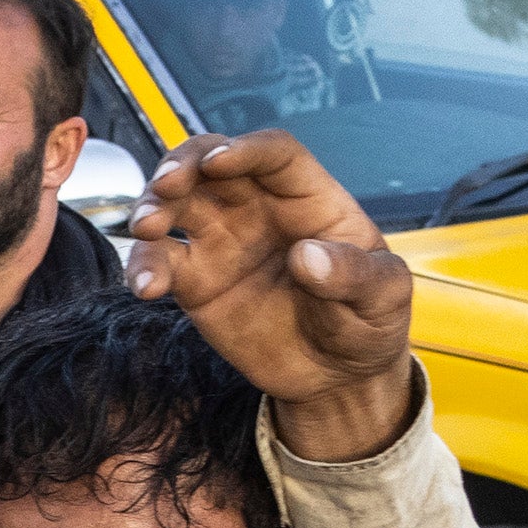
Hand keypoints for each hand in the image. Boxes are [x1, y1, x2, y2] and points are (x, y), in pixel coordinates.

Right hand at [130, 132, 415, 453]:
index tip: (219, 162)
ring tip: (145, 230)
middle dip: (182, 164)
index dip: (245, 150)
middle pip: (211, 164)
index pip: (274, 155)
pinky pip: (161, 263)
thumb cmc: (367, 323)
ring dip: (152, 207)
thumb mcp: (383, 297)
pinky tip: (144, 286)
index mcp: (309, 199)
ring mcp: (222, 242)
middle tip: (166, 185)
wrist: (335, 377)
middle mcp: (259, 210)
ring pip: (176, 205)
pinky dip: (143, 267)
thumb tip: (308, 257)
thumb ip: (354, 275)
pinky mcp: (195, 282)